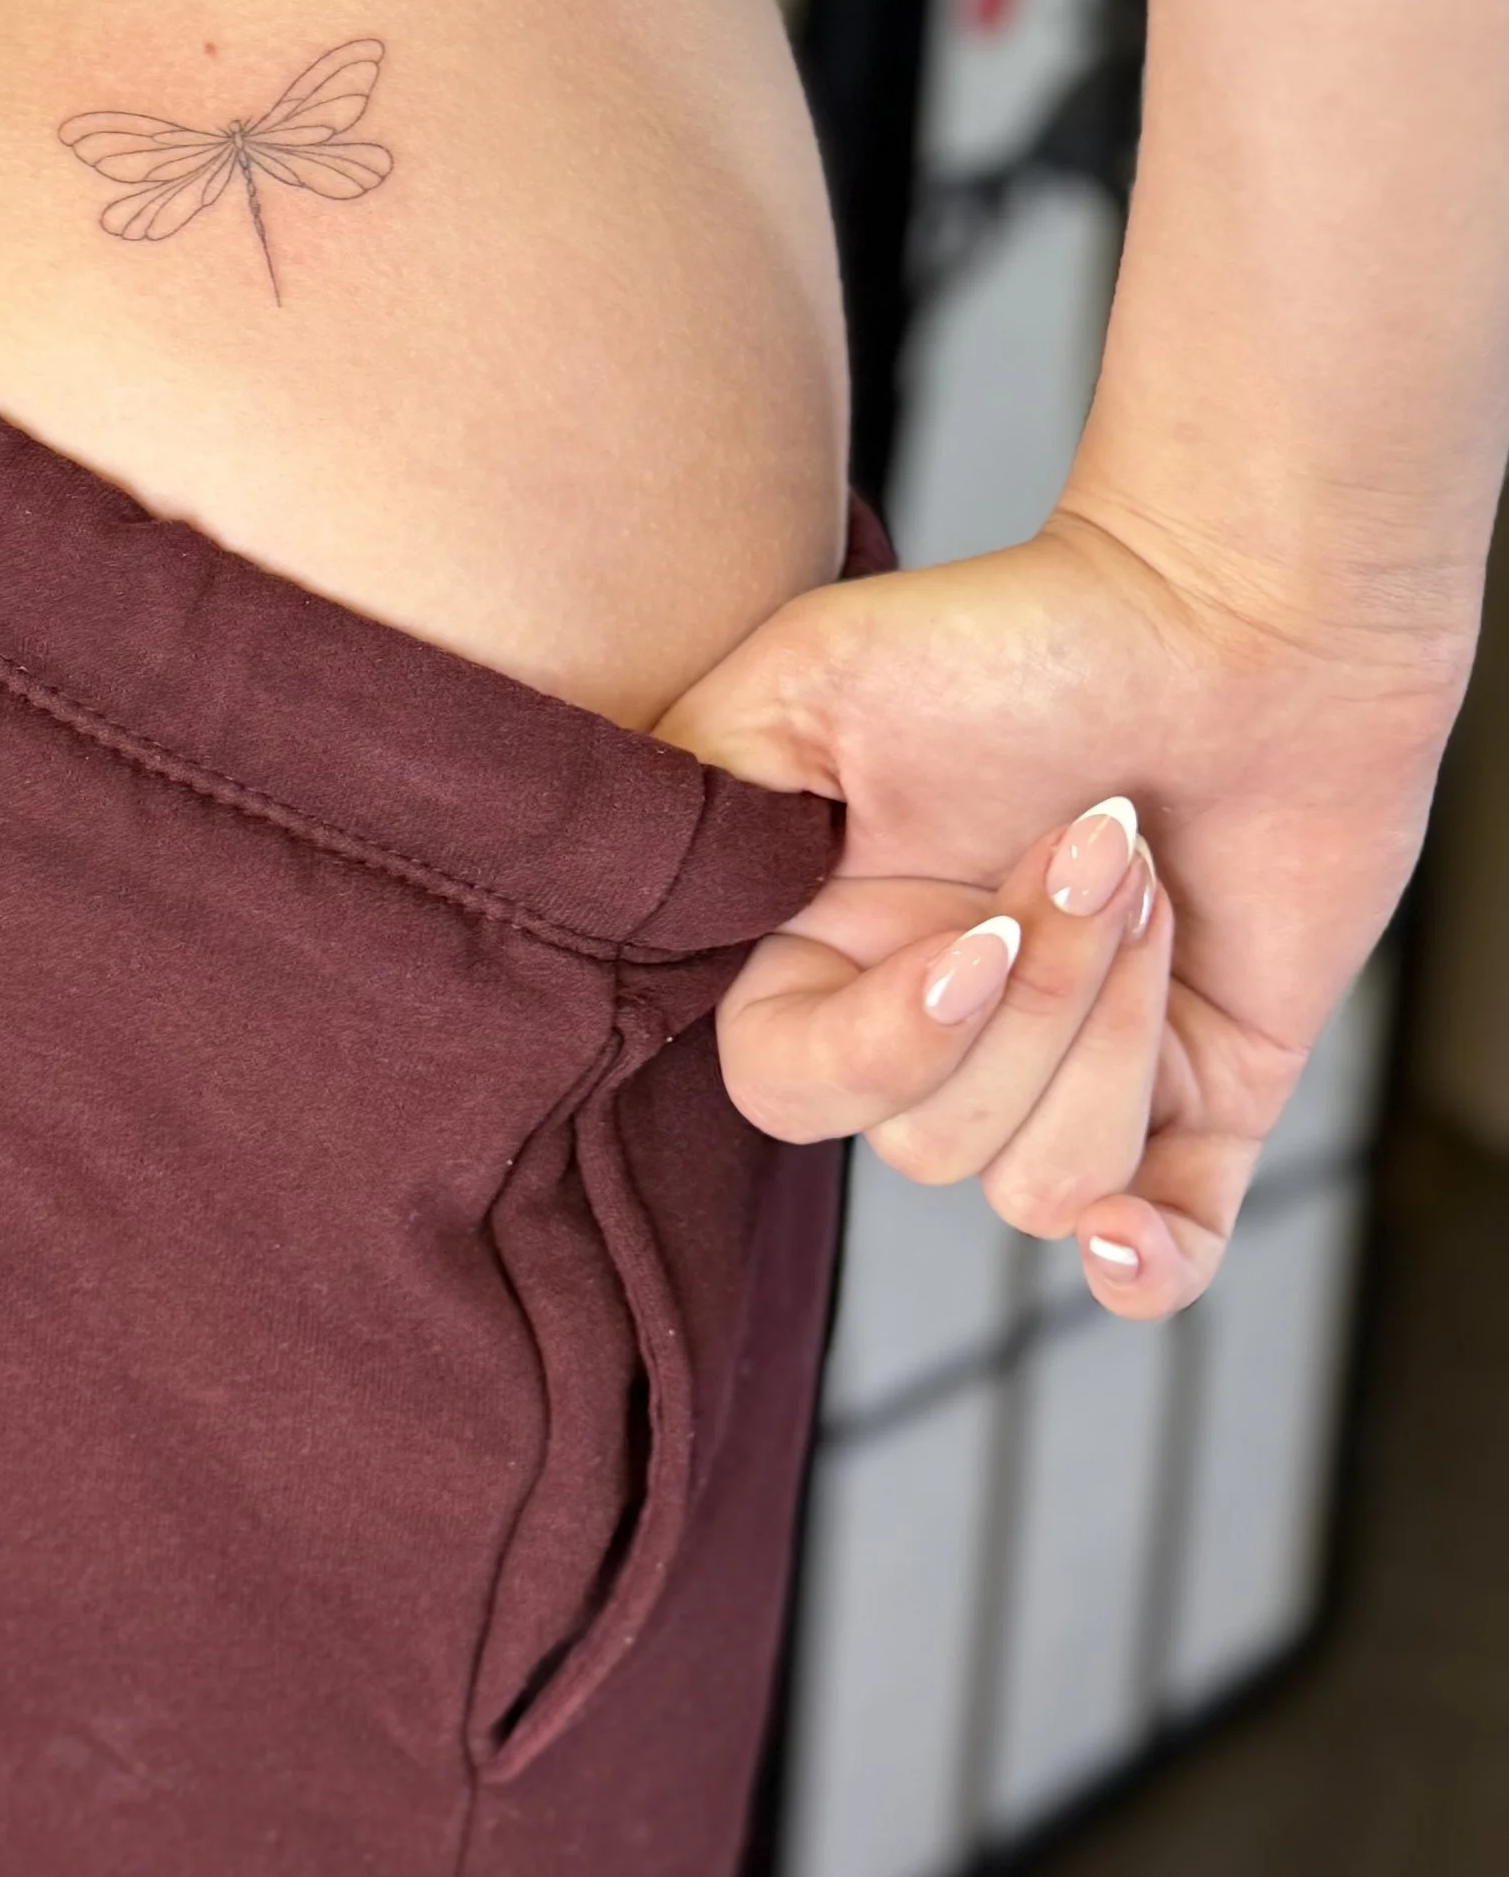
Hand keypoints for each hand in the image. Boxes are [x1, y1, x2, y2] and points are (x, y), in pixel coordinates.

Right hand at [661, 498, 1467, 1312]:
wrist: (1237, 611)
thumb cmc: (1021, 635)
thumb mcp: (808, 680)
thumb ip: (694, 795)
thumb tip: (638, 917)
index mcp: (829, 945)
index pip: (786, 1090)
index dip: (880, 1047)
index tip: (979, 940)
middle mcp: (939, 1026)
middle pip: (933, 1143)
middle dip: (1042, 998)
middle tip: (1101, 839)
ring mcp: (1067, 1070)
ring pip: (1044, 1183)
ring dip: (1117, 1031)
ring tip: (1153, 879)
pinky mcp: (1200, 1097)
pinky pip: (1160, 1257)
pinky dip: (1146, 1265)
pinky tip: (1131, 1230)